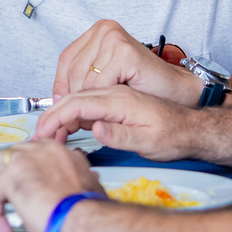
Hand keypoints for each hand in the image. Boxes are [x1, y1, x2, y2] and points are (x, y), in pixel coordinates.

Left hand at [0, 140, 103, 231]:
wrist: (84, 219)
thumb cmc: (87, 211)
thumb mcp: (87, 187)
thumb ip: (73, 183)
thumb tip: (69, 190)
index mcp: (63, 152)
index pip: (38, 153)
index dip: (30, 168)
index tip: (29, 183)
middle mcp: (44, 149)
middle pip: (16, 152)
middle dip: (9, 171)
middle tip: (7, 191)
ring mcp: (27, 159)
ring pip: (0, 164)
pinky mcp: (12, 175)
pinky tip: (4, 228)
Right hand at [35, 85, 197, 161]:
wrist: (191, 126)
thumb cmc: (173, 135)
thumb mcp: (150, 143)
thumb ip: (122, 136)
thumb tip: (96, 130)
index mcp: (121, 99)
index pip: (79, 103)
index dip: (57, 118)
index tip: (43, 132)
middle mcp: (115, 89)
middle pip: (73, 94)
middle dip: (52, 113)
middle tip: (40, 135)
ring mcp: (114, 88)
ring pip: (76, 91)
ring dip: (59, 109)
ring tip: (51, 131)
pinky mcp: (114, 93)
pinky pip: (85, 93)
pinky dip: (70, 105)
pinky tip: (67, 120)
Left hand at [53, 19, 195, 101]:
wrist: (177, 92)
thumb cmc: (143, 88)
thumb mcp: (105, 80)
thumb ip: (82, 82)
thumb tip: (55, 101)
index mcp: (98, 32)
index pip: (66, 59)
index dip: (61, 86)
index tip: (60, 107)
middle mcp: (104, 29)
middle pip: (73, 70)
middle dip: (74, 99)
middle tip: (77, 119)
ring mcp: (115, 38)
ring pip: (85, 78)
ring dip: (89, 101)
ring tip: (98, 113)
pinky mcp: (125, 52)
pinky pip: (101, 83)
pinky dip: (104, 98)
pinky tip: (113, 103)